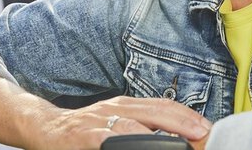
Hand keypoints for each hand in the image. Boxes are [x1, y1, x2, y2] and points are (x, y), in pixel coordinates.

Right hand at [28, 96, 211, 149]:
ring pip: (135, 128)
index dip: (188, 116)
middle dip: (183, 124)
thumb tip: (175, 139)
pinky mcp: (85, 137)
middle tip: (203, 135)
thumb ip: (142, 127)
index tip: (207, 128)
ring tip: (178, 147)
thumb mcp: (115, 123)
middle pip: (157, 112)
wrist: (44, 128)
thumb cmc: (85, 130)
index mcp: (126, 105)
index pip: (164, 106)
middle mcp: (116, 109)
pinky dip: (126, 145)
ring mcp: (100, 122)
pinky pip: (110, 141)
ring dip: (158, 139)